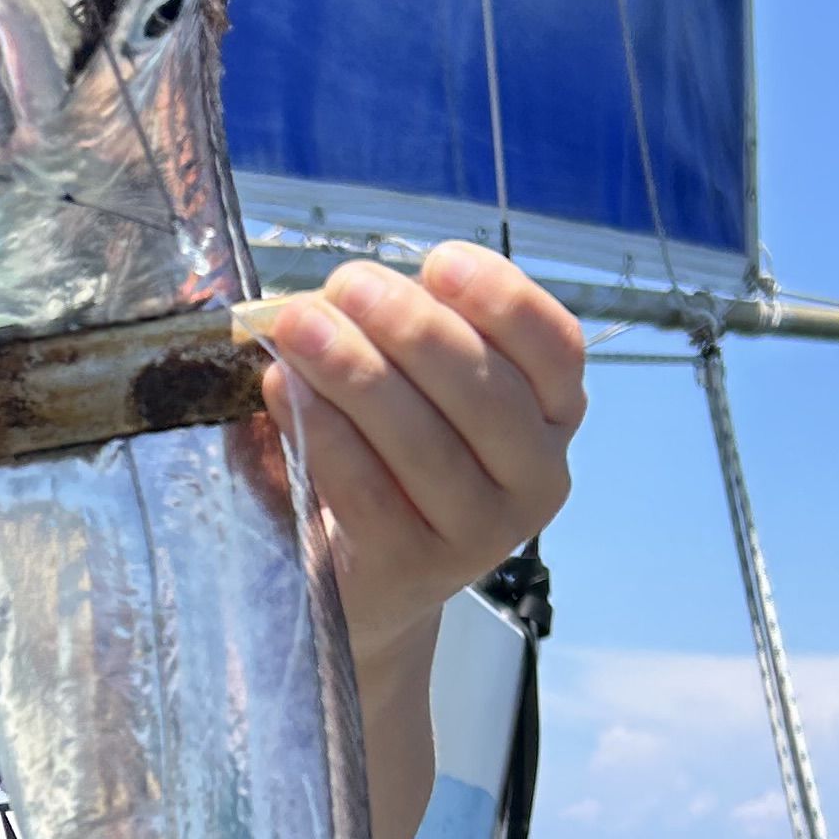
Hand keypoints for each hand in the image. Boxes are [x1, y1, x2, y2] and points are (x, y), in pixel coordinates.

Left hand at [259, 242, 586, 672]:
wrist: (366, 577)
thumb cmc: (394, 456)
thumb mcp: (421, 387)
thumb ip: (408, 338)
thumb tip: (338, 296)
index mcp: (555, 415)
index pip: (555, 348)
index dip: (502, 300)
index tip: (438, 261)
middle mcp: (538, 477)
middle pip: (486, 391)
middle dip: (410, 328)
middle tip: (345, 284)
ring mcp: (482, 533)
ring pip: (426, 443)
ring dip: (356, 373)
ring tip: (297, 328)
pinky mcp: (415, 570)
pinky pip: (369, 493)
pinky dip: (324, 434)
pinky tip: (283, 390)